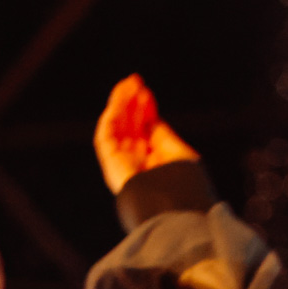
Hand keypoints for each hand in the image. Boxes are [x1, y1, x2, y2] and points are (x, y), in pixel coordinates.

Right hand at [93, 73, 199, 193]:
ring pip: (116, 127)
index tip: (147, 93)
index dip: (145, 110)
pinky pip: (105, 136)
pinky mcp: (110, 163)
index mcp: (154, 159)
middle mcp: (136, 159)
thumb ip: (163, 135)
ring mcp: (122, 161)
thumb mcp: (178, 152)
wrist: (172, 207)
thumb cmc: (182, 185)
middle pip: (130, 125)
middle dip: (131, 102)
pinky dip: (110, 118)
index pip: (145, 129)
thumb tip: (151, 119)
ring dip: (120, 105)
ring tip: (126, 85)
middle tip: (134, 81)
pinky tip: (117, 102)